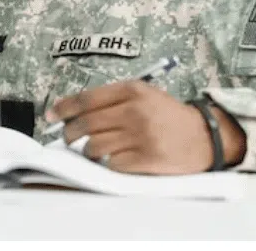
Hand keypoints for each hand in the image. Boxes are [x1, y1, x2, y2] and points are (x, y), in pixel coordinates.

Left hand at [48, 81, 245, 174]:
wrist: (205, 136)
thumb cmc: (167, 115)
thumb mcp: (143, 95)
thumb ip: (111, 100)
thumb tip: (70, 112)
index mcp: (132, 90)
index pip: (86, 99)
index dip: (63, 108)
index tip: (50, 116)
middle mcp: (135, 111)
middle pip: (86, 124)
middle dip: (69, 133)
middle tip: (68, 137)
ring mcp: (141, 136)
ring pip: (95, 146)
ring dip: (88, 151)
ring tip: (93, 150)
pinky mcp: (147, 160)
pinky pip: (112, 164)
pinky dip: (108, 164)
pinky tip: (115, 160)